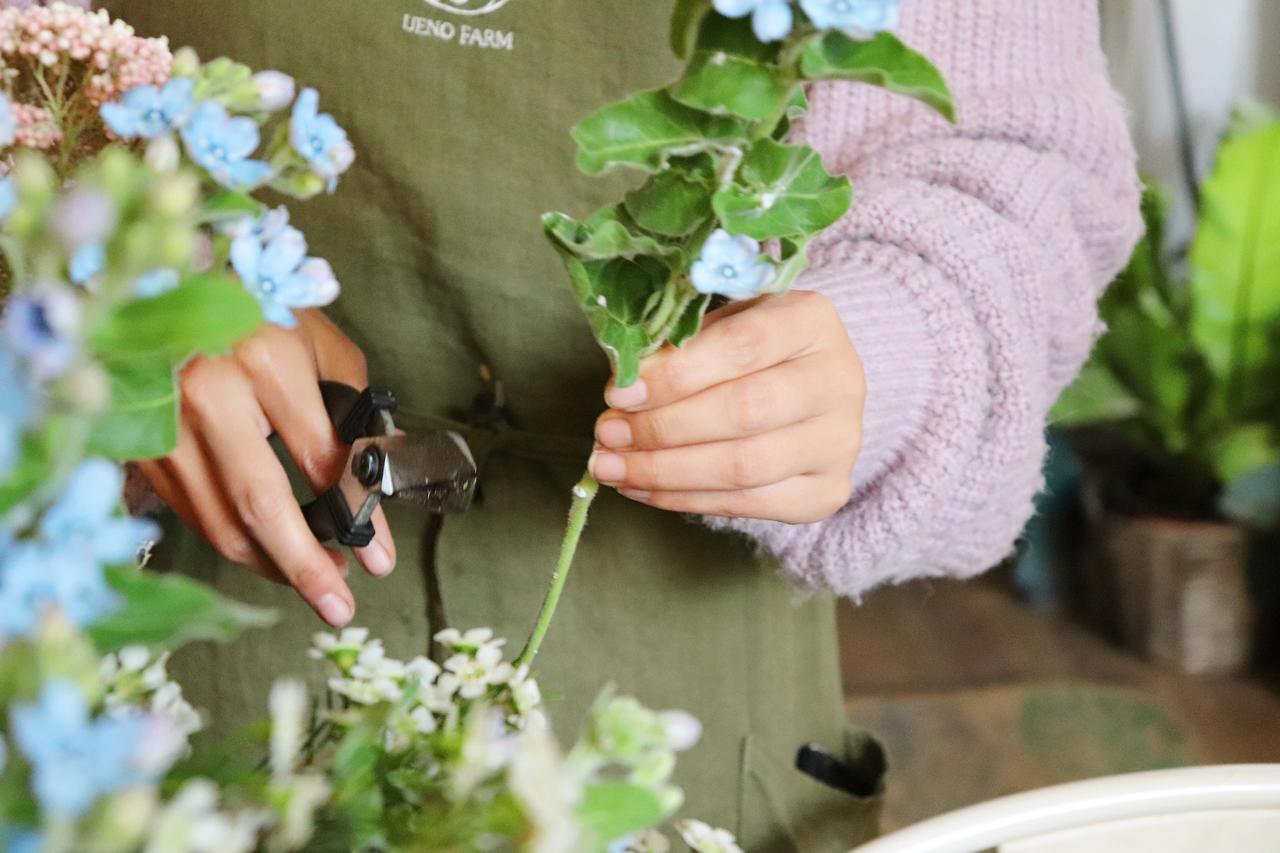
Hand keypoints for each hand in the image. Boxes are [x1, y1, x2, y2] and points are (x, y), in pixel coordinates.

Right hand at [136, 309, 394, 626]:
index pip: (321, 458)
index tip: (382, 560)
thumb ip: (355, 412)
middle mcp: (206, 389)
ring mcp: (161, 419)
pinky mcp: (135, 442)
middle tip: (340, 608)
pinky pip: (191, 513)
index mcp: (265, 356)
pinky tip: (267, 551)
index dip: (356, 516)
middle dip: (305, 568)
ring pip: (218, 521)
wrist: (167, 283)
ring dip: (270, 565)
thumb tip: (379, 488)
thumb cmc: (261, 313)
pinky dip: (233, 541)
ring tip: (314, 581)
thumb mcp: (322, 346)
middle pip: (260, 505)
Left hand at [590, 291, 863, 523]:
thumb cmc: (750, 350)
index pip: (741, 347)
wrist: (808, 390)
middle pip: (744, 412)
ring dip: (665, 471)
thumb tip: (623, 389)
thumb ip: (678, 349)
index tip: (618, 394)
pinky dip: (685, 499)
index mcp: (812, 320)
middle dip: (663, 428)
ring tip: (611, 466)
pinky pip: (748, 505)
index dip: (674, 375)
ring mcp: (841, 441)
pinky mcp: (828, 491)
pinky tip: (642, 487)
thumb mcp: (718, 326)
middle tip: (608, 434)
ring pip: (743, 467)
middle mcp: (840, 380)